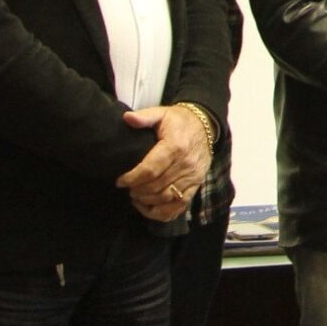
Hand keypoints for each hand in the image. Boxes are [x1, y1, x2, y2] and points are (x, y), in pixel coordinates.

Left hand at [116, 102, 209, 219]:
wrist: (206, 126)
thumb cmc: (179, 121)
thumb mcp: (161, 113)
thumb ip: (144, 117)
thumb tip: (127, 118)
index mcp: (175, 146)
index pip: (150, 169)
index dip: (132, 178)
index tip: (120, 181)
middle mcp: (186, 164)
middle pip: (157, 186)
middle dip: (137, 190)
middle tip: (127, 188)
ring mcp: (193, 177)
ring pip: (167, 198)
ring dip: (148, 201)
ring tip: (136, 196)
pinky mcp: (196, 185)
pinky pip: (180, 206)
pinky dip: (163, 212)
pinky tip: (149, 207)